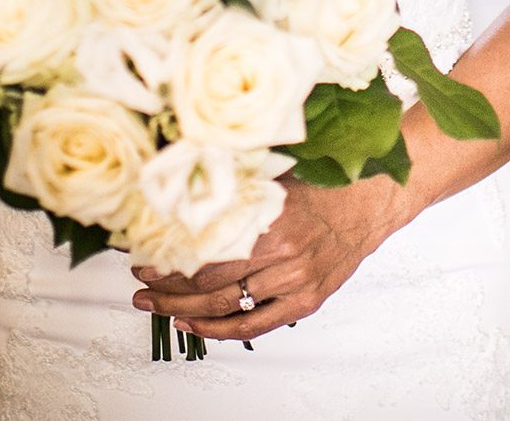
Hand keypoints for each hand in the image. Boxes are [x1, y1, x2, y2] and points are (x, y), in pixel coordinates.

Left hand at [129, 172, 406, 341]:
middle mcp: (283, 255)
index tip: (143, 258)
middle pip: (210, 283)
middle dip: (168, 288)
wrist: (368, 201)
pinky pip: (254, 326)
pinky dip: (220, 331)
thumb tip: (181, 196)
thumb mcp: (273, 179)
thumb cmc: (319, 186)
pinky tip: (193, 326)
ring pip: (227, 307)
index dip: (170, 260)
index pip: (206, 250)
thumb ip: (234, 192)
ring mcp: (295, 283)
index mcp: (271, 221)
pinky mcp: (305, 302)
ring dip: (184, 310)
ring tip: (156, 307)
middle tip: (141, 287)